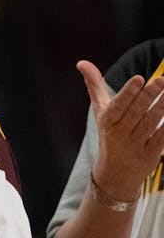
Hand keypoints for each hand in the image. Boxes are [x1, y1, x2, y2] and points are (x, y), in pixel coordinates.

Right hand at [77, 60, 163, 201]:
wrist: (113, 175)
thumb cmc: (109, 135)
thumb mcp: (100, 111)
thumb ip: (95, 86)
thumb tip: (82, 63)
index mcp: (108, 121)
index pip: (118, 105)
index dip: (128, 93)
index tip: (139, 79)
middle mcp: (120, 133)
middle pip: (136, 112)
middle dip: (148, 96)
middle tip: (161, 80)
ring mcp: (135, 145)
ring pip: (150, 123)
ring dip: (161, 107)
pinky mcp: (149, 154)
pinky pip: (160, 138)